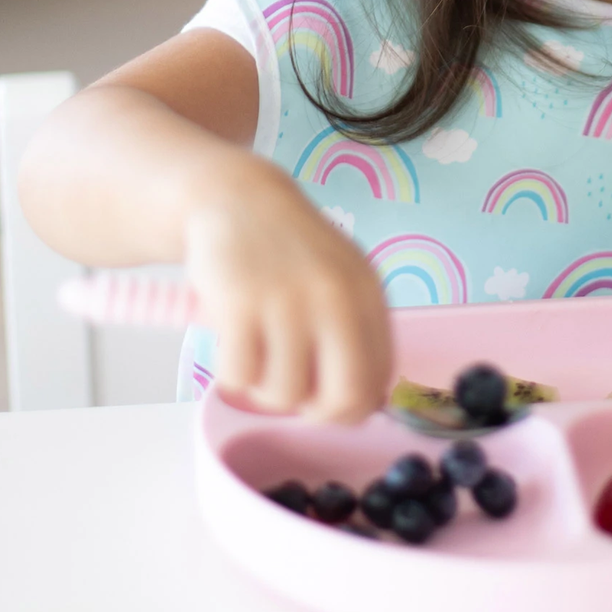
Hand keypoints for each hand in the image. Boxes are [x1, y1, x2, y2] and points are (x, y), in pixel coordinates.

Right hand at [183, 161, 392, 422]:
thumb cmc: (290, 252)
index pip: (378, 381)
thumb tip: (363, 402)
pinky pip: (239, 377)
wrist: (240, 198)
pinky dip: (233, 373)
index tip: (327, 398)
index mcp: (368, 294)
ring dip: (265, 389)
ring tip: (259, 352)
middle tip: (296, 394)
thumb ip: (356, 332)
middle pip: (342, 399)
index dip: (351, 406)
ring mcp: (288, 301)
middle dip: (316, 413)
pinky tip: (234, 341)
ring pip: (284, 395)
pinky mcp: (240, 304)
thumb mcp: (341, 279)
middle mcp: (335, 298)